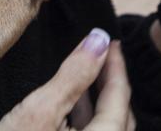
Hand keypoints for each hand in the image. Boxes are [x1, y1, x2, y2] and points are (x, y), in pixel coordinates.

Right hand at [0, 28, 129, 130]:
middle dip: (110, 83)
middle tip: (105, 54)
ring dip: (96, 102)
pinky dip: (86, 120)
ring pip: (104, 128)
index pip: (120, 98)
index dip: (116, 65)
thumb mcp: (39, 110)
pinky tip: (73, 106)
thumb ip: (74, 75)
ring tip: (88, 73)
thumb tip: (99, 39)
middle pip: (118, 115)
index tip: (112, 41)